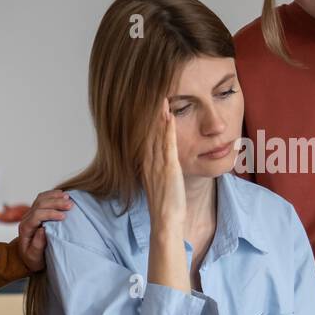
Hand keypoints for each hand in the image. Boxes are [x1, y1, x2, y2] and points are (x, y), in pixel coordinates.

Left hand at [16, 188, 74, 271]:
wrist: (26, 256)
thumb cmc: (32, 258)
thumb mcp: (34, 256)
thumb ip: (37, 245)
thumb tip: (43, 229)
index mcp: (26, 228)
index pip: (37, 215)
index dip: (50, 214)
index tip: (63, 217)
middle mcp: (26, 218)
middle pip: (40, 204)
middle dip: (55, 203)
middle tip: (70, 204)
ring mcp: (31, 213)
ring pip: (41, 199)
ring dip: (55, 196)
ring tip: (68, 197)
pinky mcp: (36, 211)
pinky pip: (43, 198)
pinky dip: (52, 195)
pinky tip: (62, 194)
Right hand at [142, 96, 185, 231]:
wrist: (165, 222)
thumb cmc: (165, 206)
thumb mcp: (158, 184)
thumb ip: (156, 172)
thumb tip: (159, 164)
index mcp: (146, 165)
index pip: (145, 138)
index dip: (145, 120)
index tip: (147, 104)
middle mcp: (149, 163)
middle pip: (148, 133)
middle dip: (149, 113)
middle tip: (151, 92)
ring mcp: (158, 165)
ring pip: (156, 135)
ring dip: (158, 116)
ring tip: (160, 97)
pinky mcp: (169, 169)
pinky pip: (168, 145)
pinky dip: (168, 130)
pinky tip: (169, 116)